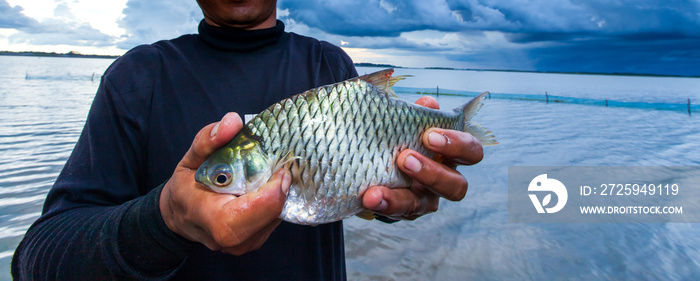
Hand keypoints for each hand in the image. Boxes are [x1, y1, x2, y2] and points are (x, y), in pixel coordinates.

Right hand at [159, 112, 290, 254]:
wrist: (181, 216)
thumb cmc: (186, 187)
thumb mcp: (191, 157)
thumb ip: (209, 139)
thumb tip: (233, 121)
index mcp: (208, 216)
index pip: (244, 215)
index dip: (269, 195)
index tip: (279, 171)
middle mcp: (227, 239)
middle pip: (267, 218)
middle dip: (279, 192)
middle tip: (280, 170)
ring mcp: (242, 245)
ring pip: (274, 220)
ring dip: (278, 197)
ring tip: (270, 177)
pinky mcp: (253, 241)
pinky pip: (273, 222)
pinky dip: (274, 204)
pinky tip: (266, 190)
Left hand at [362, 97, 483, 219]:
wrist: (378, 159)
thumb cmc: (402, 134)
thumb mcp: (409, 121)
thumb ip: (419, 113)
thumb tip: (428, 103)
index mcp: (451, 155)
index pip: (471, 152)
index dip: (456, 144)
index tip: (429, 134)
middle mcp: (444, 180)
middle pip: (457, 186)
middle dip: (432, 173)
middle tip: (405, 157)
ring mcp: (425, 199)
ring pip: (427, 205)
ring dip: (402, 196)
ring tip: (378, 188)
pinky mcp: (404, 211)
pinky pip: (397, 212)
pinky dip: (383, 204)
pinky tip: (368, 197)